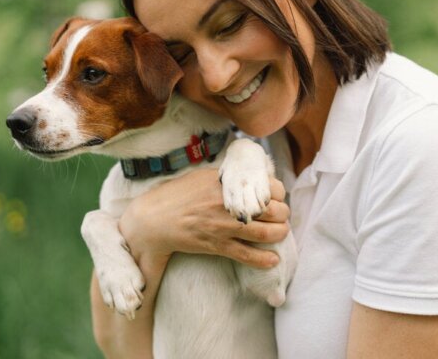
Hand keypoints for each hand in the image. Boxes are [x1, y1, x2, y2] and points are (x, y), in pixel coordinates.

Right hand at [118, 168, 289, 268]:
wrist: (154, 219)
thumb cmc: (178, 195)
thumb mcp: (205, 176)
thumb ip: (229, 178)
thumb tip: (251, 177)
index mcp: (226, 183)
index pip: (267, 186)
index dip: (278, 193)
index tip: (276, 197)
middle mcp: (227, 204)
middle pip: (272, 210)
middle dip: (283, 214)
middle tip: (281, 216)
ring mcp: (223, 227)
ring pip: (265, 233)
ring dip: (279, 234)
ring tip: (280, 233)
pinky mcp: (216, 245)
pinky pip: (246, 255)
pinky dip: (264, 260)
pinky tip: (273, 260)